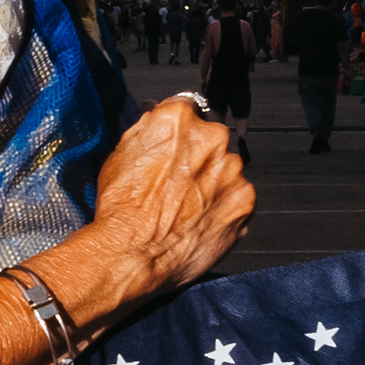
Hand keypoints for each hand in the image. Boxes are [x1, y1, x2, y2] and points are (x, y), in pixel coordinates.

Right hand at [69, 92, 252, 310]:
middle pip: (211, 139)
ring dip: (213, 182)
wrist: (132, 254)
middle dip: (198, 157)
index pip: (186, 110)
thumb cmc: (121, 209)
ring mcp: (232, 171)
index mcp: (178, 119)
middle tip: (176, 183)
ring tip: (186, 206)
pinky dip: (224, 207)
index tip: (174, 145)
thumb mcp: (119, 154)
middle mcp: (212, 138)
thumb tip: (156, 116)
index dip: (178, 131)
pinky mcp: (245, 202)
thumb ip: (146, 129)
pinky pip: (238, 198)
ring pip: (226, 170)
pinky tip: (199, 219)